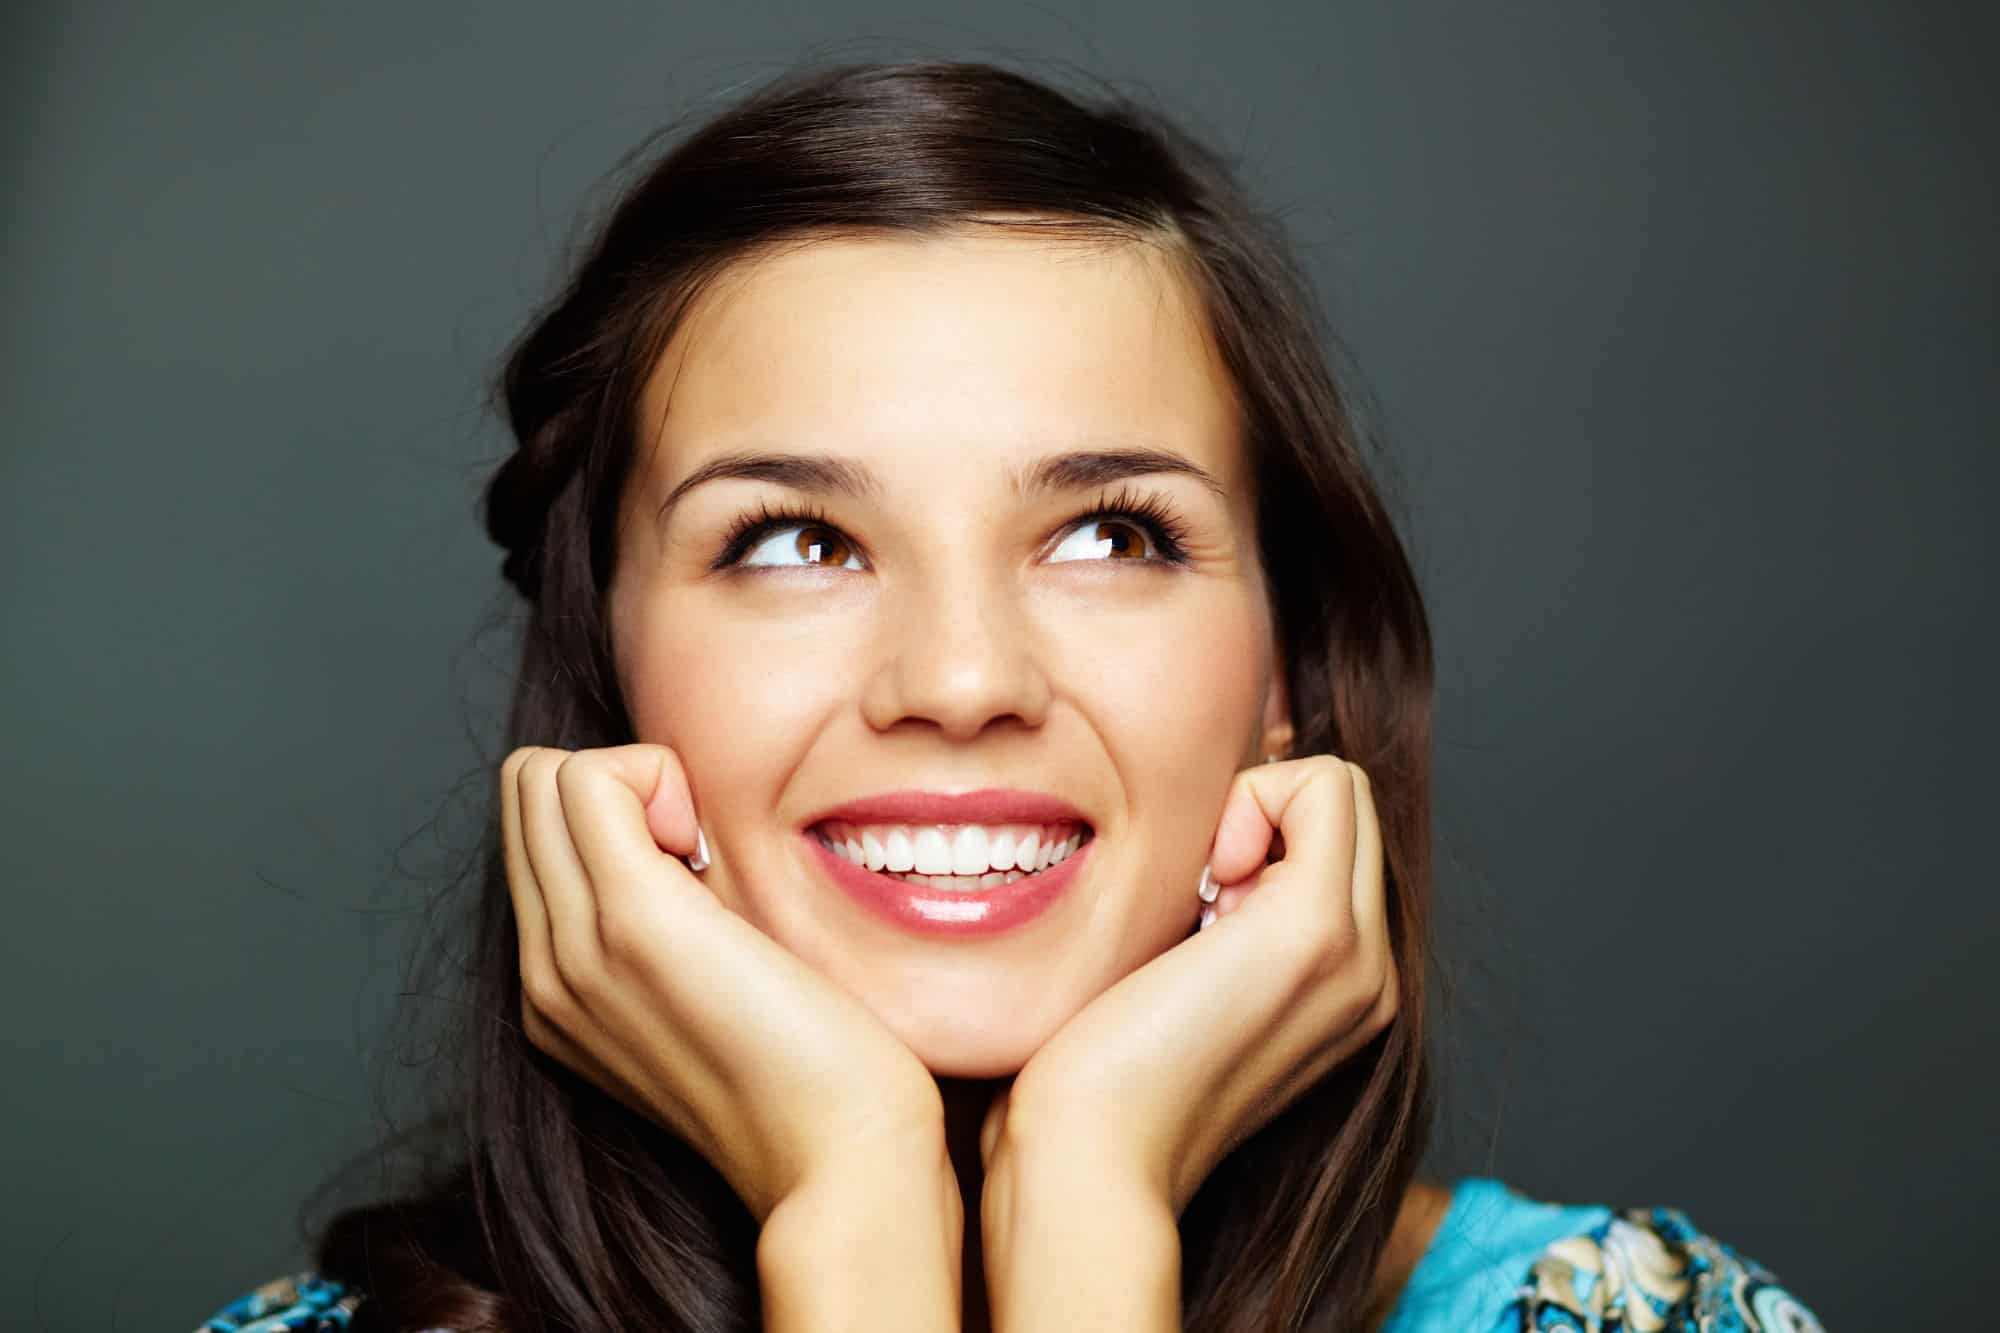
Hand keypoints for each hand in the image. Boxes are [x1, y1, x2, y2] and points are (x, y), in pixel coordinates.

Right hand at [500, 744, 948, 1222]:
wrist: (839, 1152)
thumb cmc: (810, 1062)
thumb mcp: (708, 982)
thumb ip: (669, 920)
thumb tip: (678, 830)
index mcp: (557, 988)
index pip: (532, 829)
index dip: (618, 812)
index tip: (694, 865)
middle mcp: (545, 971)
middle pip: (524, 793)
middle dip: (616, 786)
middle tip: (697, 850)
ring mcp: (574, 949)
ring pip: (542, 777)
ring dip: (636, 782)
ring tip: (700, 856)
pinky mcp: (631, 921)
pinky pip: (590, 777)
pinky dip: (658, 776)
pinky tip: (707, 848)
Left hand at [984, 755, 1398, 1215]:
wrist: (1094, 1156)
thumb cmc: (1104, 1072)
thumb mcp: (1187, 977)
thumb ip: (1223, 920)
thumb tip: (1214, 844)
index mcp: (1347, 991)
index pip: (1337, 844)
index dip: (1261, 835)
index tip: (1199, 905)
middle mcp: (1373, 976)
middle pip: (1347, 810)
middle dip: (1262, 817)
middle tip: (1200, 896)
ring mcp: (1359, 957)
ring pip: (1339, 790)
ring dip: (1254, 813)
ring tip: (1203, 905)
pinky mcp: (1318, 930)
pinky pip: (1323, 784)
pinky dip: (1253, 799)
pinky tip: (1206, 883)